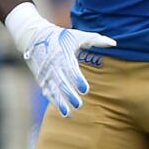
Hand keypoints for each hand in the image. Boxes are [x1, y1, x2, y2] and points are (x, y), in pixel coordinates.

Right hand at [4, 1, 115, 116]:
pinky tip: (64, 112)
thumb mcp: (77, 35)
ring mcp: (46, 73)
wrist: (34, 37)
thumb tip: (114, 43)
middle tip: (79, 104)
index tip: (85, 89)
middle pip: (61, 82)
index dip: (77, 79)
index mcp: (62, 54)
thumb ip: (96, 40)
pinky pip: (48, 92)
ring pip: (53, 90)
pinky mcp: (42, 79)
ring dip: (60, 102)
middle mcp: (53, 65)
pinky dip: (54, 102)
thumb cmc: (61, 37)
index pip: (70, 69)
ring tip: (68, 113)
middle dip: (69, 94)